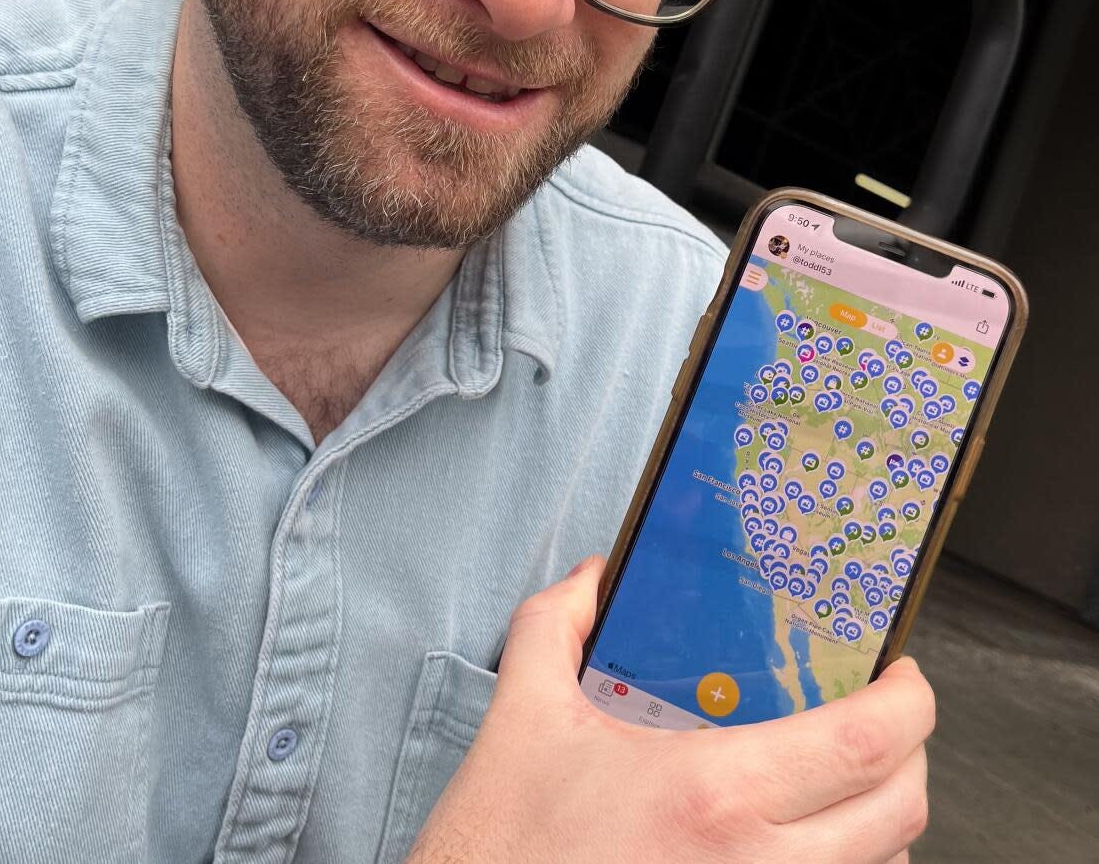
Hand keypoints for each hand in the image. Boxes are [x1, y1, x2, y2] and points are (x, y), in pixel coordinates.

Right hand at [407, 557, 933, 862]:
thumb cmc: (501, 845)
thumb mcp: (523, 712)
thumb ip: (559, 622)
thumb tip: (601, 576)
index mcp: (713, 794)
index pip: (865, 743)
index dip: (910, 703)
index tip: (901, 674)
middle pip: (901, 812)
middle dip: (911, 755)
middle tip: (882, 715)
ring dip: (884, 820)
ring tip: (847, 778)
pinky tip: (811, 843)